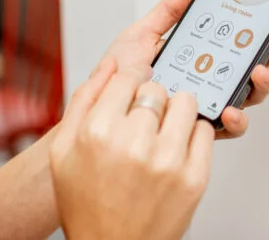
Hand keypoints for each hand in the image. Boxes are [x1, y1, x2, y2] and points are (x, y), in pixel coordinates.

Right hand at [50, 59, 213, 239]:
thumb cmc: (86, 204)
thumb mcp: (64, 151)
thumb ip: (84, 100)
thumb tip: (109, 64)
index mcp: (98, 132)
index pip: (127, 77)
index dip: (130, 82)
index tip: (132, 91)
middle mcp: (134, 143)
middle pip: (157, 89)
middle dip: (150, 100)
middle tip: (143, 121)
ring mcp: (168, 161)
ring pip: (186, 103)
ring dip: (176, 112)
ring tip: (162, 131)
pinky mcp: (194, 178)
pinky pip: (205, 131)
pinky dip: (193, 135)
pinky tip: (175, 149)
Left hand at [100, 0, 268, 138]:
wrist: (96, 110)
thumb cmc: (118, 76)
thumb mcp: (141, 35)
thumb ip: (168, 11)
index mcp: (199, 57)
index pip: (238, 44)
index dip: (262, 35)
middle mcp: (208, 82)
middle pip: (251, 69)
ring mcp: (206, 106)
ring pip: (246, 98)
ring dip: (259, 86)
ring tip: (256, 74)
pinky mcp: (199, 131)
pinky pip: (227, 128)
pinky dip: (235, 120)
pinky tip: (229, 109)